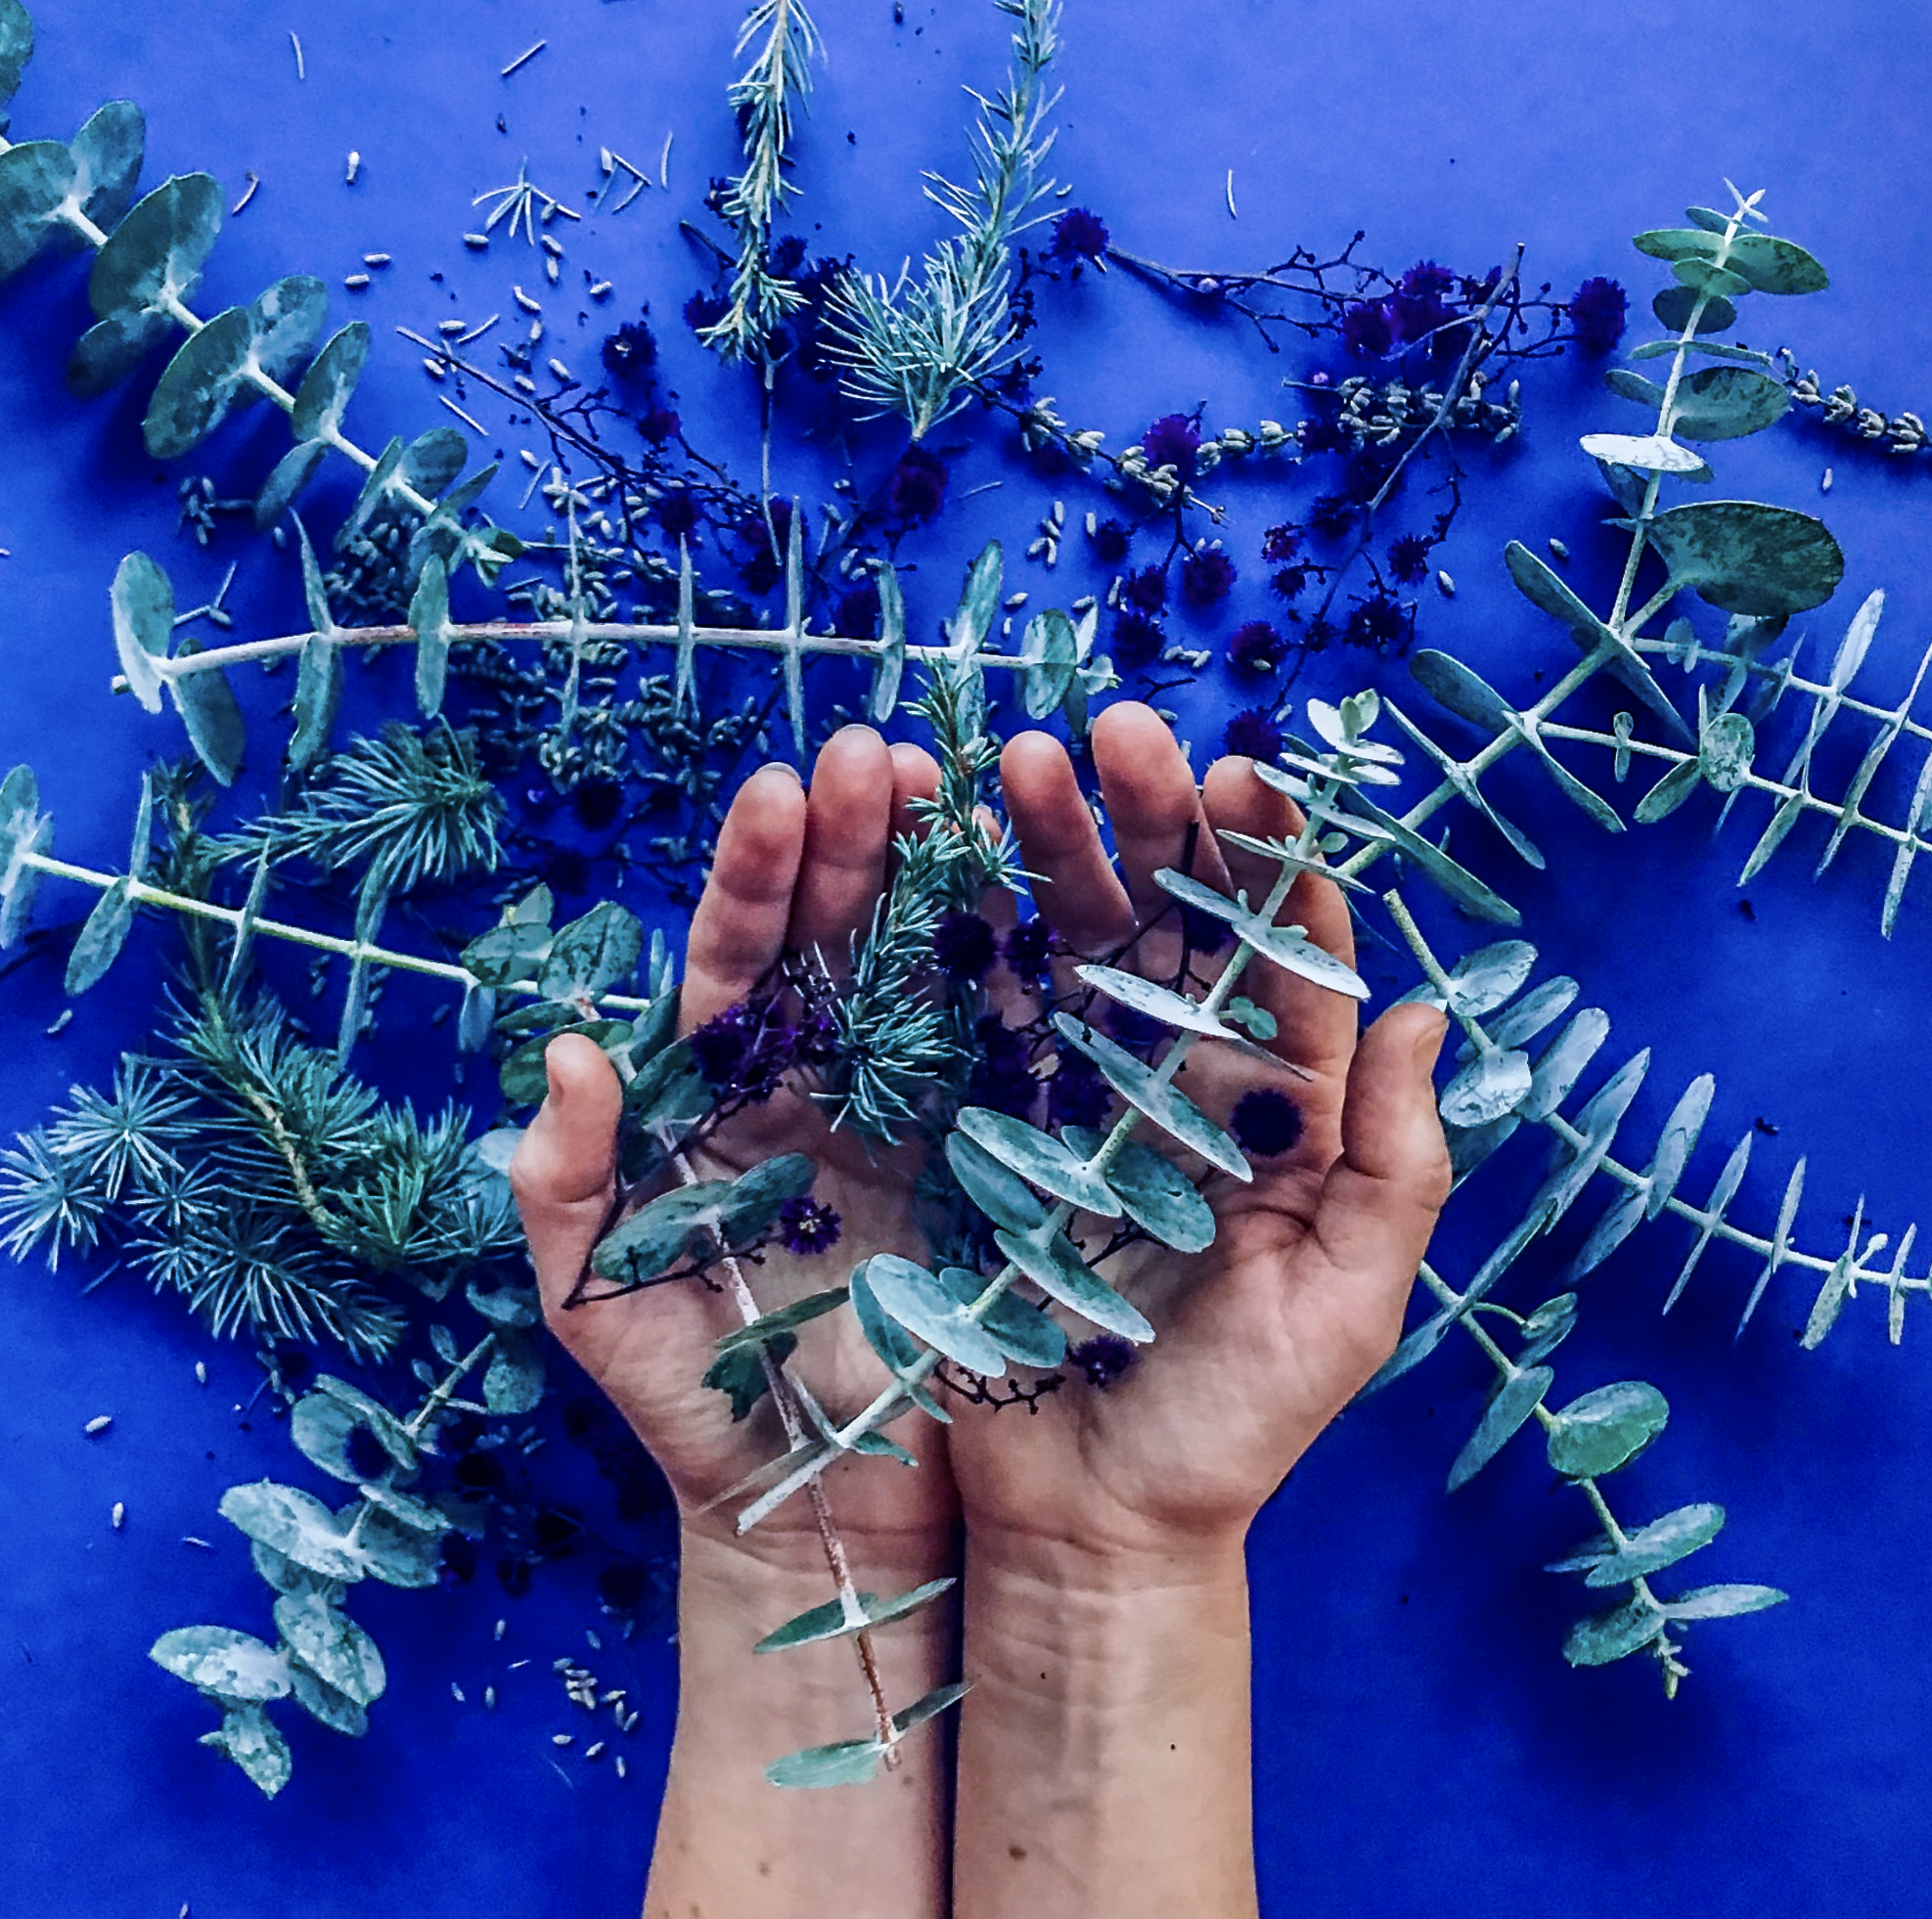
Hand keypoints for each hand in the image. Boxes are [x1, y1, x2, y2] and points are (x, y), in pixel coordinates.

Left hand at [509, 723, 960, 1570]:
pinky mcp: (990, 1151)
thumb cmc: (701, 1405)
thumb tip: (563, 1052)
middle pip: (832, 937)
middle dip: (852, 842)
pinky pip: (1005, 1048)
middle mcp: (816, 1078)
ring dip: (939, 876)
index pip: (731, 963)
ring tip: (962, 788)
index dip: (754, 878)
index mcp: (720, 1094)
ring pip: (922, 969)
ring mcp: (910, 1108)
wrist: (824, 1504)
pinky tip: (1043, 893)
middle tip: (880, 755)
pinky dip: (1021, 970)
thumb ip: (561, 1189)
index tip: (779, 793)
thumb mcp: (600, 1309)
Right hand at [951, 702, 1451, 1566]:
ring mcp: (1067, 1095)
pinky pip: (970, 1013)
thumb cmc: (1233, 1426)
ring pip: (1063, 941)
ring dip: (1045, 845)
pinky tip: (941, 852)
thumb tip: (1427, 1010)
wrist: (1090, 1521)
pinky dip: (956, 929)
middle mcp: (1172, 1077)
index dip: (1269, 863)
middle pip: (1164, 919)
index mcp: (1274, 1107)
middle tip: (1112, 730)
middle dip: (1145, 818)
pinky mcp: (976, 1126)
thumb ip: (1394, 1166)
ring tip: (1018, 760)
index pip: (1280, 955)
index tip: (1246, 777)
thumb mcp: (1346, 1309)